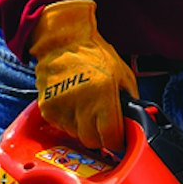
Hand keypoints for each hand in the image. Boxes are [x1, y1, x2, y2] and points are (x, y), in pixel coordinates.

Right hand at [28, 0, 137, 151]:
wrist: (63, 42)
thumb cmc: (95, 56)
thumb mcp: (123, 75)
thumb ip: (131, 101)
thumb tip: (135, 124)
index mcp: (103, 93)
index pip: (110, 137)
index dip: (116, 140)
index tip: (117, 136)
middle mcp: (81, 102)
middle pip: (92, 141)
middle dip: (100, 136)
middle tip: (102, 123)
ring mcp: (62, 107)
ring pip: (76, 135)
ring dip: (83, 128)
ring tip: (85, 106)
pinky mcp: (47, 109)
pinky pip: (61, 127)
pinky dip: (68, 121)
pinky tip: (72, 104)